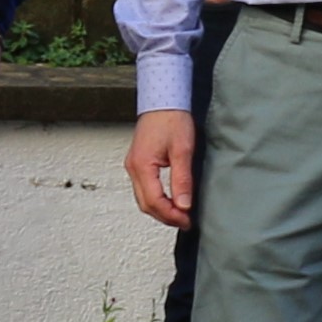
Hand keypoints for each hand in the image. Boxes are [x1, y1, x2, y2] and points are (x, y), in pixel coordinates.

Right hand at [125, 110, 197, 227]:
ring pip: (143, 198)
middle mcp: (133, 168)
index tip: (188, 221)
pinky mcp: (138, 163)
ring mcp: (133, 165)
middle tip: (186, 222)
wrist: (163, 99)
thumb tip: (184, 205)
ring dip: (161, 210)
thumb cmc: (172, 119)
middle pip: (146, 204)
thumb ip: (182, 179)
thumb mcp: (183, 150)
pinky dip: (157, 199)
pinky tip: (171, 200)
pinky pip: (143, 189)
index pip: (154, 202)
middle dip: (166, 217)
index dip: (171, 216)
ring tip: (181, 214)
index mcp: (142, 166)